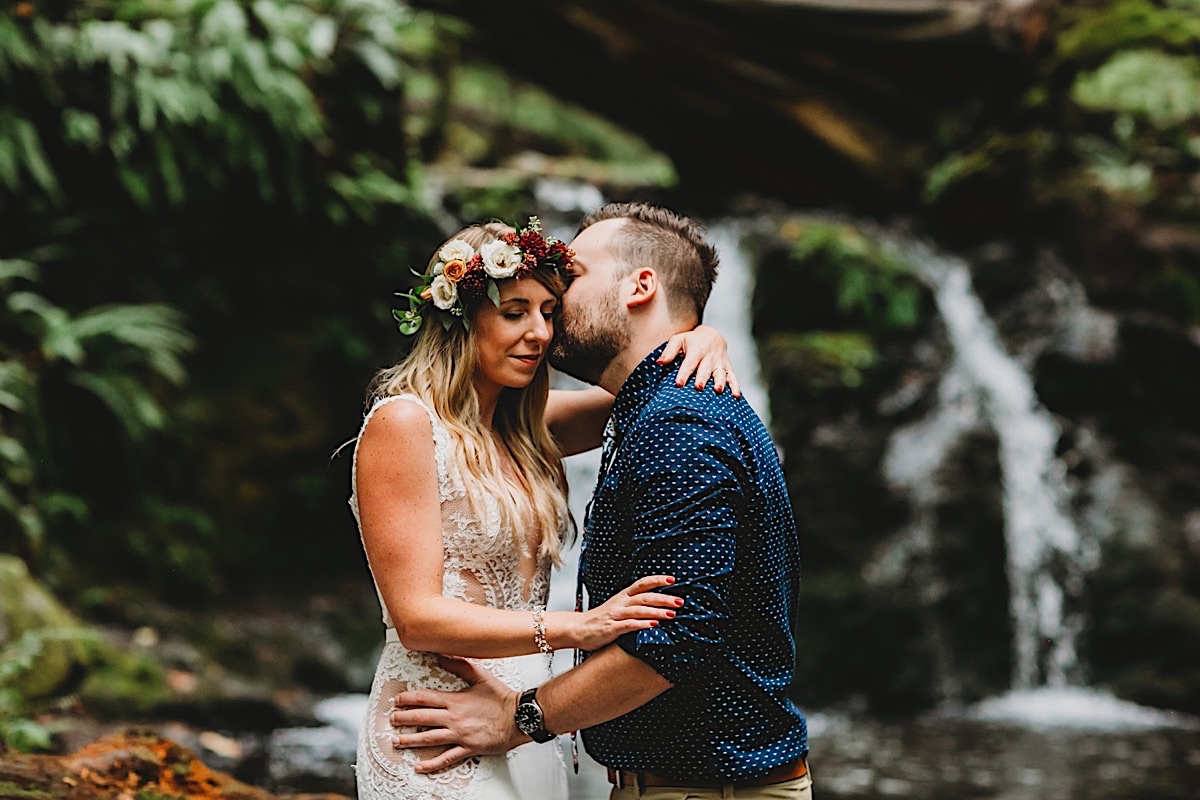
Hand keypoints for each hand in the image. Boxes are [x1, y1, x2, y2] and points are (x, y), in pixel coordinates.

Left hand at [390, 656, 524, 772]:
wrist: (519, 717)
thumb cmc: (502, 699)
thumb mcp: (481, 676)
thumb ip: (460, 665)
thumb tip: (443, 656)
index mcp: (456, 700)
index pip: (425, 698)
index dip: (408, 699)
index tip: (398, 700)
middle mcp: (454, 718)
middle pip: (422, 718)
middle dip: (403, 719)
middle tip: (393, 720)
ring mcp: (460, 734)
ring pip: (429, 739)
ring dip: (410, 740)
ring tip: (397, 741)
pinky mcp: (467, 748)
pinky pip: (446, 758)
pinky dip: (431, 763)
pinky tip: (419, 765)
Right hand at [568, 575, 681, 651]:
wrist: (577, 629)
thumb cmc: (600, 620)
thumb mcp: (618, 609)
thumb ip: (634, 607)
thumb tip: (656, 607)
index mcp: (623, 597)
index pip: (642, 584)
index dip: (657, 580)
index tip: (672, 579)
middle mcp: (620, 603)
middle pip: (645, 597)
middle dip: (664, 598)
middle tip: (680, 601)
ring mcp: (615, 615)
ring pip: (639, 610)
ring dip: (656, 611)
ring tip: (672, 614)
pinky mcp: (611, 628)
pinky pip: (628, 625)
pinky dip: (642, 624)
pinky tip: (653, 625)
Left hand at [659, 324, 741, 394]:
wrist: (713, 335)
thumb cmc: (692, 340)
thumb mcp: (679, 340)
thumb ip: (669, 351)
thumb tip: (659, 362)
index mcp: (697, 350)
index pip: (689, 363)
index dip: (684, 373)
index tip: (679, 383)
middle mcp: (710, 357)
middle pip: (705, 369)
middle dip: (702, 378)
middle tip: (699, 387)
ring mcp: (720, 363)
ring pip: (721, 373)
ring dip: (720, 382)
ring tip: (718, 390)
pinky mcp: (728, 368)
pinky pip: (733, 377)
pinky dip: (735, 386)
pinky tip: (736, 395)